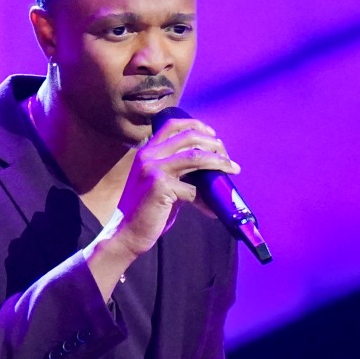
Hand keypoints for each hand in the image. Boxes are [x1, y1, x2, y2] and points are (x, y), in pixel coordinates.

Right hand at [113, 117, 239, 257]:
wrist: (127, 233)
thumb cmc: (147, 211)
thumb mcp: (161, 184)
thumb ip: (179, 173)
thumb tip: (209, 172)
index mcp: (147, 151)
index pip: (173, 125)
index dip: (197, 126)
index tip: (213, 135)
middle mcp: (149, 155)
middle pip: (189, 137)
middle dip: (214, 144)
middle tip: (227, 157)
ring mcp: (153, 168)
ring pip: (195, 157)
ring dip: (218, 162)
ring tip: (232, 169)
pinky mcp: (160, 186)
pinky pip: (193, 188)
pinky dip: (206, 199)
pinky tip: (211, 209)